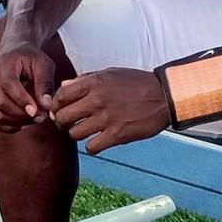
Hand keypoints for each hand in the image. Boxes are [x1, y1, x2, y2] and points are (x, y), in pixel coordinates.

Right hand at [0, 40, 55, 132]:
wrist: (14, 51)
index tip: (37, 112)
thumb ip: (45, 83)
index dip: (22, 101)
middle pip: (1, 104)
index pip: (9, 86)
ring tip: (34, 119)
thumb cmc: (31, 57)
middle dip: (22, 115)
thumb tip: (47, 105)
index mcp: (4, 64)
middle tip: (41, 117)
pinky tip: (23, 121)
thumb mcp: (43, 64)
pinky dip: (8, 126)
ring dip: (17, 122)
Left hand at [50, 68, 169, 154]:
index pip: (60, 96)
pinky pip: (92, 147)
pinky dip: (93, 146)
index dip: (56, 105)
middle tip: (70, 124)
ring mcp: (107, 118)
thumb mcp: (111, 73)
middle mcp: (97, 99)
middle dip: (63, 123)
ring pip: (74, 134)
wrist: (164, 95)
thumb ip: (86, 79)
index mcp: (95, 82)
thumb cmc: (137, 83)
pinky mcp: (117, 135)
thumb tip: (64, 85)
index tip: (61, 110)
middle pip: (63, 117)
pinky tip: (99, 140)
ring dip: (78, 135)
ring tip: (86, 132)